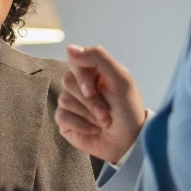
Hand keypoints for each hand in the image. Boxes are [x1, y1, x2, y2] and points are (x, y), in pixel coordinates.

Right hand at [55, 44, 146, 163]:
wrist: (128, 142)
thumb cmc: (128, 110)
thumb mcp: (120, 78)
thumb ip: (97, 57)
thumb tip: (69, 48)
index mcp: (93, 71)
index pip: (75, 61)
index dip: (83, 76)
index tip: (94, 89)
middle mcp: (80, 85)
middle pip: (68, 80)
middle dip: (89, 99)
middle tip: (106, 110)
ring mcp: (71, 103)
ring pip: (65, 99)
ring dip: (88, 113)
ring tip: (103, 121)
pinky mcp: (65, 121)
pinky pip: (62, 116)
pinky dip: (81, 124)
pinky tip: (93, 129)